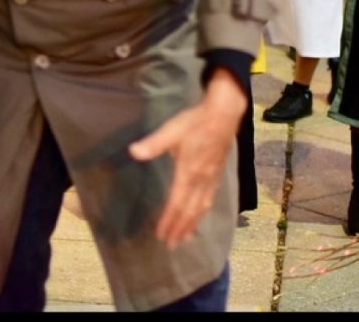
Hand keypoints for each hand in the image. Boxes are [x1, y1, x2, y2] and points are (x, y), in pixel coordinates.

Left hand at [129, 67, 245, 248]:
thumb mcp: (173, 130)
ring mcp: (212, 178)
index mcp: (189, 172)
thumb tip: (134, 151)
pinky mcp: (218, 173)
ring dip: (193, 224)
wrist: (224, 113)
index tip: (161, 235)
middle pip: (190, 210)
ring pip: (202, 207)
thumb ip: (155, 143)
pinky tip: (201, 214)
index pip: (177, 203)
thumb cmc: (196, 121)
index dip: (169, 221)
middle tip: (171, 245)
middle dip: (180, 228)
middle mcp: (201, 179)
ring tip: (186, 238)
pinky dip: (204, 212)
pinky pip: (210, 199)